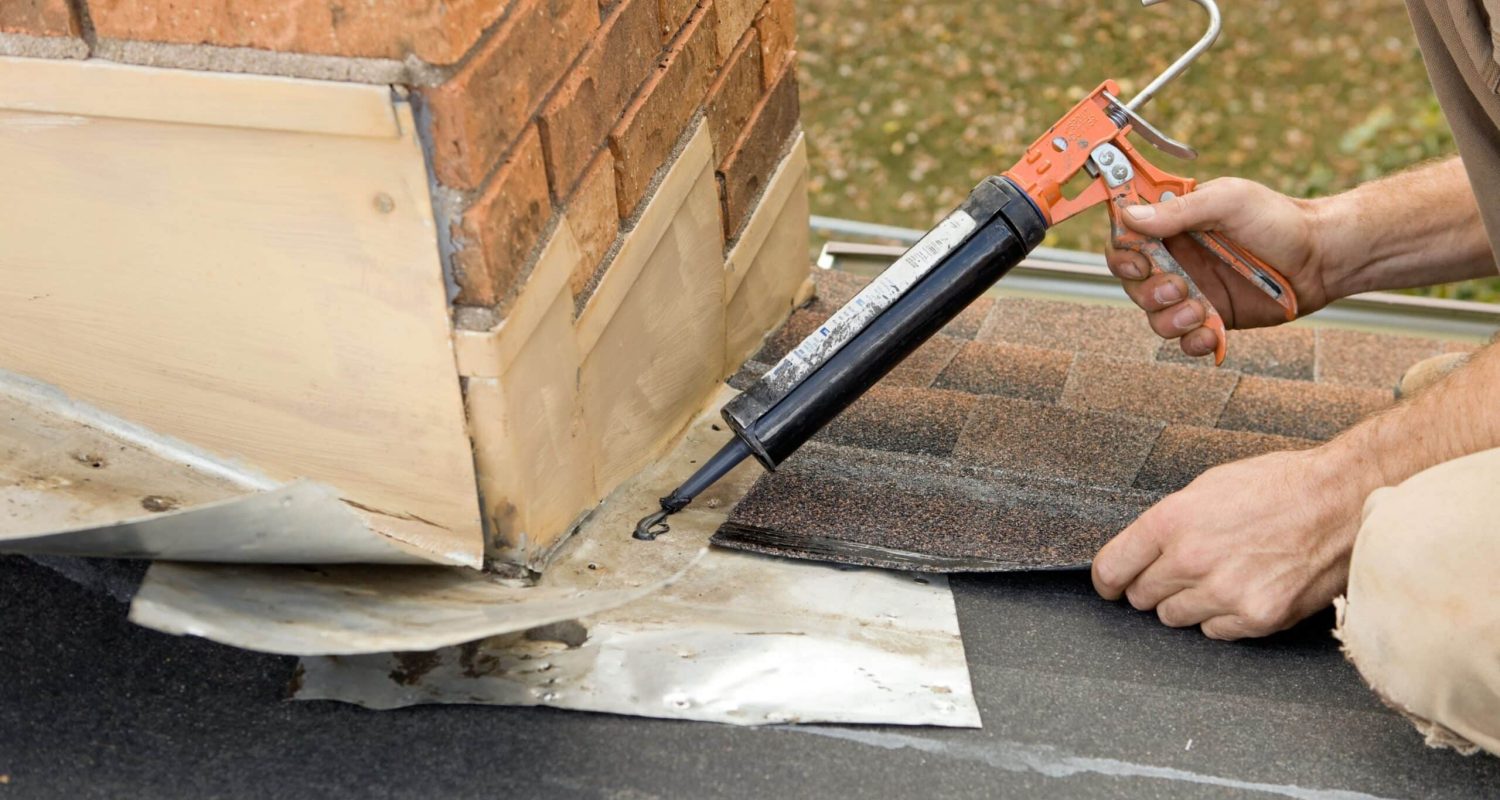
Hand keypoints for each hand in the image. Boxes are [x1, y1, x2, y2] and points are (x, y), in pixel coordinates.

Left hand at [1091, 444, 1371, 639]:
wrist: (1342, 501)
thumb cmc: (1278, 486)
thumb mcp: (1208, 487)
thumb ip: (1169, 523)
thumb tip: (1140, 550)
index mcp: (1172, 521)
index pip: (1111, 569)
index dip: (1108, 580)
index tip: (1112, 585)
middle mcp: (1192, 560)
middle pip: (1141, 597)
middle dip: (1152, 586)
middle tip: (1178, 572)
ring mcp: (1225, 593)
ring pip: (1175, 618)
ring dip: (1187, 602)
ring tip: (1219, 575)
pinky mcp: (1258, 617)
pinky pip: (1215, 631)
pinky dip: (1223, 616)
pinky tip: (1245, 589)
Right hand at [1105, 178, 1335, 357]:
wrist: (1322, 258)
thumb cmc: (1279, 219)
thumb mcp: (1228, 201)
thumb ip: (1178, 211)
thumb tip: (1129, 216)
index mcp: (1174, 226)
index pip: (1125, 240)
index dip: (1122, 254)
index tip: (1141, 261)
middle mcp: (1178, 259)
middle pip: (1133, 284)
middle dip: (1148, 292)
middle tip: (1178, 287)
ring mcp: (1194, 292)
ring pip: (1154, 317)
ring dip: (1169, 320)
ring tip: (1199, 312)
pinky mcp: (1213, 319)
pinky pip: (1185, 341)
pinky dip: (1192, 342)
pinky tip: (1212, 334)